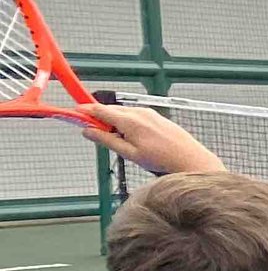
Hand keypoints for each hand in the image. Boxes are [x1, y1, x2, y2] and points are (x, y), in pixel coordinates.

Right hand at [79, 104, 223, 176]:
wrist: (192, 160)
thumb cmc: (162, 160)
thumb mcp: (129, 153)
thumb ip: (106, 140)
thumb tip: (87, 131)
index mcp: (129, 120)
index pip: (100, 110)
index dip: (85, 111)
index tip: (73, 113)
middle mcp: (139, 111)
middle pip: (111, 110)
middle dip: (99, 118)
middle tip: (92, 130)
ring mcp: (150, 113)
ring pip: (124, 113)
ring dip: (114, 122)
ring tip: (117, 140)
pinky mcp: (158, 117)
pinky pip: (136, 115)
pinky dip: (127, 122)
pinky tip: (132, 137)